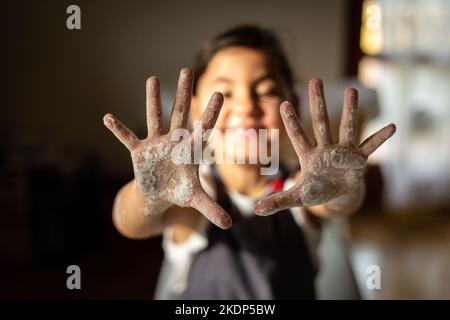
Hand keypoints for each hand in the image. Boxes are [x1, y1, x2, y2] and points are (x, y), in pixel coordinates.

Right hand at [103, 68, 231, 228]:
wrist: (158, 195)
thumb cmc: (179, 192)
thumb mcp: (196, 200)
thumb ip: (212, 209)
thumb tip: (230, 225)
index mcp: (189, 151)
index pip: (202, 129)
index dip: (211, 114)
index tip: (220, 94)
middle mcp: (173, 142)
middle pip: (180, 114)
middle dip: (184, 94)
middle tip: (187, 70)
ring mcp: (155, 144)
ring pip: (154, 118)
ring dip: (153, 100)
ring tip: (153, 78)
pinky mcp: (139, 152)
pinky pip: (127, 138)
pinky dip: (118, 129)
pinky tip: (107, 117)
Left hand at [254, 78, 395, 215]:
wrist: (337, 194)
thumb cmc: (315, 191)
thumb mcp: (296, 198)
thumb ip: (277, 201)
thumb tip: (256, 210)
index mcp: (309, 156)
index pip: (297, 137)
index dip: (291, 122)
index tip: (283, 103)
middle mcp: (325, 149)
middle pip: (321, 123)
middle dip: (318, 103)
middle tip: (315, 80)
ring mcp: (343, 151)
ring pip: (345, 128)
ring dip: (349, 111)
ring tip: (352, 91)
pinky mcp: (358, 159)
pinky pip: (370, 147)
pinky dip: (380, 138)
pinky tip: (392, 126)